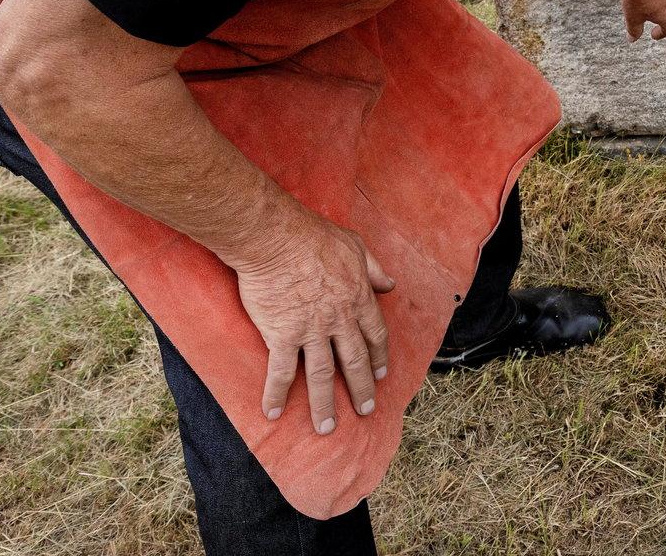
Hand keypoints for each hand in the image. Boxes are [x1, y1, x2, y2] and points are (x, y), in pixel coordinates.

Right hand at [231, 211, 395, 434]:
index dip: (379, 358)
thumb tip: (390, 284)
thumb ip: (373, 269)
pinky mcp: (282, 335)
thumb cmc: (314, 237)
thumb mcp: (355, 246)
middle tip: (365, 411)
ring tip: (326, 427)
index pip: (375, 336)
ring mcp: (311, 331)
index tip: (381, 375)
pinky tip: (274, 412)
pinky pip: (281, 372)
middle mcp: (339, 320)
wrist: (276, 239)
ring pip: (322, 375)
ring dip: (325, 404)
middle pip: (354, 361)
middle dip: (361, 389)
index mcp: (358, 299)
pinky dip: (277, 394)